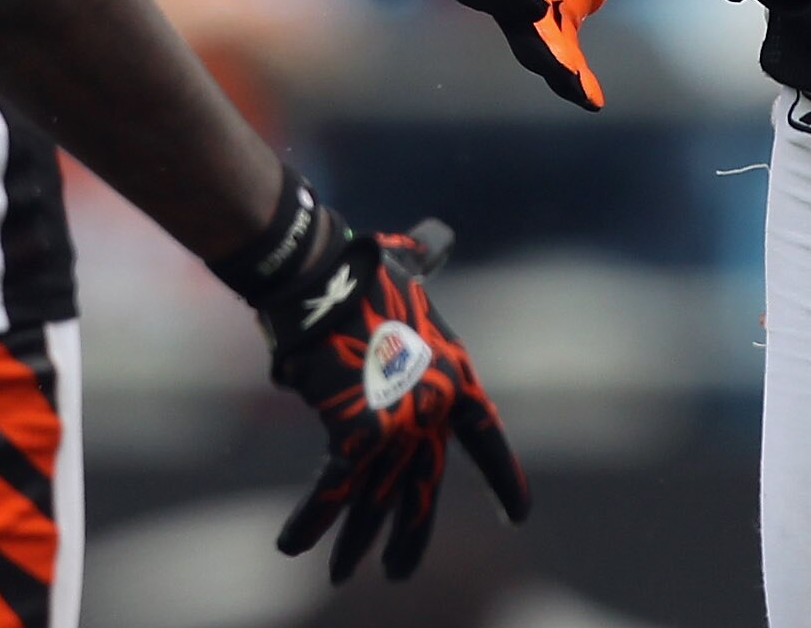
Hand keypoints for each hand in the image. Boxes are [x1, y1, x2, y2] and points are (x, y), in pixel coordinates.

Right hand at [260, 214, 528, 580]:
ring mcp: (395, 426)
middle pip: (423, 486)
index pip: (486, 437)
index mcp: (455, 375)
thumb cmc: (364, 267)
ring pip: (375, 499)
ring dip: (355, 541)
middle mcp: (430, 410)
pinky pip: (330, 488)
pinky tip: (291, 546)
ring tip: (343, 575)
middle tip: (399, 571)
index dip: (504, 477)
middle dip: (409, 533)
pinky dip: (310, 519)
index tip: (518, 515)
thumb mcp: (406, 264)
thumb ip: (425, 258)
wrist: (327, 277)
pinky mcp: (353, 434)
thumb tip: (436, 237)